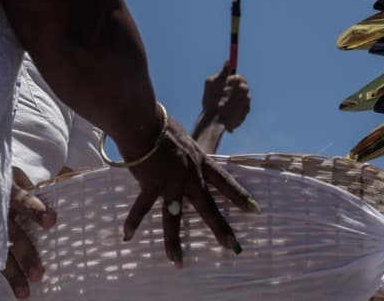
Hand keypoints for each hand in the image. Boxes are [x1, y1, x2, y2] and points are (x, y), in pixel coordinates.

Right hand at [0, 167, 54, 298]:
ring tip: (24, 293)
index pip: (22, 200)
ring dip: (10, 274)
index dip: (35, 210)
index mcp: (5, 190)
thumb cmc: (0, 176)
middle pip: (11, 234)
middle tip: (40, 275)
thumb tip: (76, 179)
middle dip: (25, 255)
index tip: (52, 221)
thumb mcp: (15, 174)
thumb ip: (35, 185)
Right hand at [121, 115, 257, 266]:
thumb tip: (180, 159)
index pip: (225, 181)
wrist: (144, 123)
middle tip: (234, 246)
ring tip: (177, 261)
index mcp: (200, 162)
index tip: (255, 210)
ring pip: (174, 218)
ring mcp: (171, 183)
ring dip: (175, 241)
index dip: (240, 196)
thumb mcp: (184, 140)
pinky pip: (143, 207)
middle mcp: (190, 176)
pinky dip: (133, 220)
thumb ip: (185, 154)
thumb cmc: (161, 126)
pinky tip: (128, 235)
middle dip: (221, 228)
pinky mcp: (151, 185)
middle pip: (207, 206)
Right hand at [200, 61, 251, 131]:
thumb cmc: (212, 100)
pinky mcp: (245, 113)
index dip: (232, 81)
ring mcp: (246, 102)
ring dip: (236, 100)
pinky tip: (227, 113)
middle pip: (242, 88)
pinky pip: (242, 109)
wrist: (214, 121)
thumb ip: (222, 71)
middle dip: (235, 91)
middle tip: (224, 96)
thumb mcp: (212, 81)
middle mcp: (245, 90)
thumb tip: (228, 62)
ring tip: (224, 106)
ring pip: (242, 99)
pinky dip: (236, 110)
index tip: (227, 85)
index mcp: (237, 80)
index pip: (239, 77)